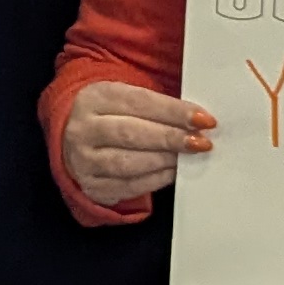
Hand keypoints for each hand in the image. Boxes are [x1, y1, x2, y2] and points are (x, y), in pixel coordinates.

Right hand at [61, 80, 214, 206]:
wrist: (79, 142)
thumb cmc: (115, 118)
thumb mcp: (128, 101)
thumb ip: (159, 108)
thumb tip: (199, 122)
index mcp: (95, 97)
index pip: (138, 102)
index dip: (173, 111)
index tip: (203, 119)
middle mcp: (83, 128)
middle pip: (130, 133)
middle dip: (170, 138)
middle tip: (201, 142)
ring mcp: (83, 160)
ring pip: (127, 163)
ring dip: (163, 161)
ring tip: (187, 158)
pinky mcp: (91, 186)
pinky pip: (127, 186)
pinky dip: (155, 180)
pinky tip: (172, 172)